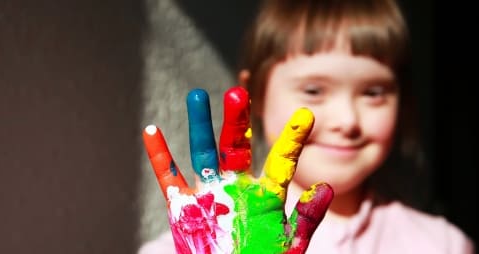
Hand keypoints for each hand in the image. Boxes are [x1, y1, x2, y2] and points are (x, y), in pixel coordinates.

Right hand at [142, 86, 333, 253]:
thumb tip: (327, 188)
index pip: (281, 161)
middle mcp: (237, 186)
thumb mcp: (289, 242)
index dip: (292, 139)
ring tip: (197, 96)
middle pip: (236, 148)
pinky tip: (151, 132)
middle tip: (238, 94)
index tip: (306, 115)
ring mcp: (209, 194)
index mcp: (266, 194)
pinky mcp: (184, 207)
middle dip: (237, 123)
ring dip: (199, 126)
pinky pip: (169, 179)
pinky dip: (160, 157)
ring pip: (203, 153)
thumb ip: (306, 218)